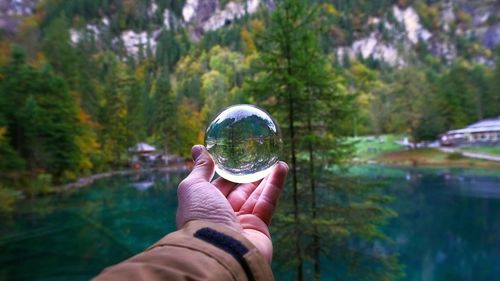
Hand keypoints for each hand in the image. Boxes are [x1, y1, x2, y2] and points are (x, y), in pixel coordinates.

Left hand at [176, 145, 287, 261]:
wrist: (219, 250)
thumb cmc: (201, 217)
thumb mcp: (193, 187)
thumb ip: (200, 169)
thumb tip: (197, 148)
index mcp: (204, 208)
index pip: (217, 187)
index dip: (225, 172)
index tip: (233, 156)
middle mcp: (222, 217)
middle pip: (238, 192)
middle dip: (248, 175)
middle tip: (257, 158)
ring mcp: (242, 223)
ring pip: (256, 196)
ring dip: (266, 177)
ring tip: (275, 160)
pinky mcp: (260, 227)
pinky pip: (268, 202)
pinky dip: (275, 184)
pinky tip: (281, 167)